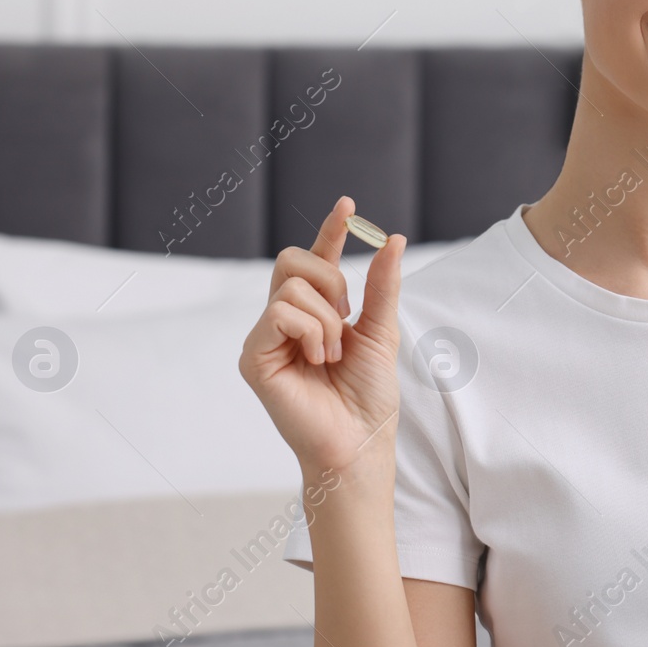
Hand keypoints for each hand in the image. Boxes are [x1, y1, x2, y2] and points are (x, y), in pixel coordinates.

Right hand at [239, 196, 408, 474]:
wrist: (359, 441)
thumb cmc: (368, 395)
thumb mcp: (382, 332)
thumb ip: (382, 286)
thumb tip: (394, 239)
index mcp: (314, 312)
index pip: (316, 260)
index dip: (330, 231)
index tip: (348, 205)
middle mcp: (284, 320)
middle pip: (293, 260)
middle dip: (329, 281)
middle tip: (344, 321)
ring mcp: (265, 338)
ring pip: (291, 287)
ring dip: (327, 320)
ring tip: (331, 355)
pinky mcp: (253, 357)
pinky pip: (279, 313)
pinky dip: (311, 332)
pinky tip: (317, 361)